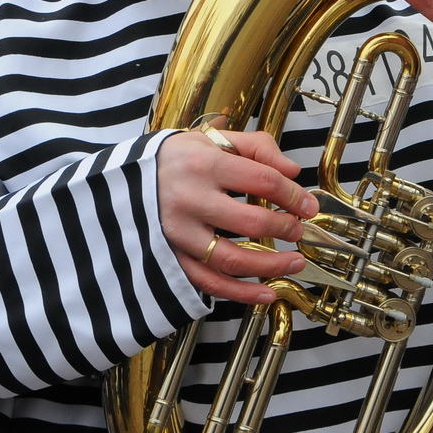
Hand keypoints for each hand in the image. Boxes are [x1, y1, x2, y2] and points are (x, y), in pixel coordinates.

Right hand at [158, 128, 312, 304]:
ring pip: (233, 259)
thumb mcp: (213, 139)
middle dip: (286, 229)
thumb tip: (292, 170)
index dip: (294, 196)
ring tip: (295, 262)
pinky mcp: (171, 257)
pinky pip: (209, 283)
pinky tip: (267, 292)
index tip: (308, 205)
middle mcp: (190, 199)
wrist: (124, 177)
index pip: (263, 180)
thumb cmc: (175, 158)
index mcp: (204, 163)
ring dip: (271, 266)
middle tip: (299, 231)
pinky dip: (241, 293)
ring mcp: (179, 233)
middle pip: (252, 222)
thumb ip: (256, 147)